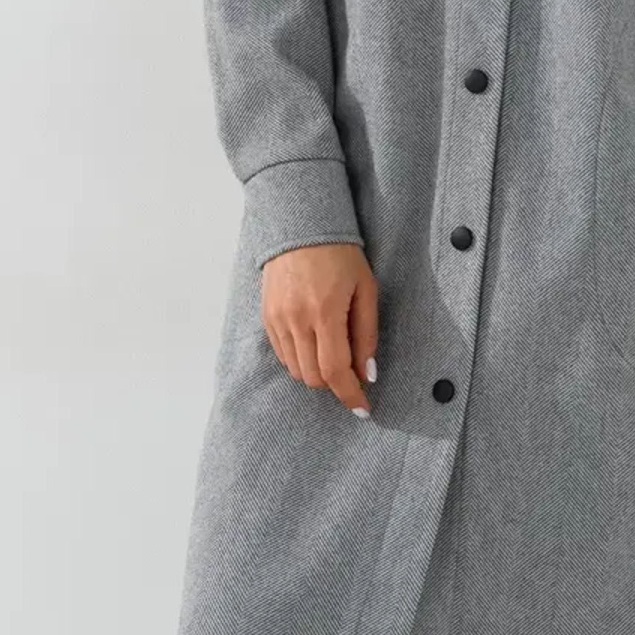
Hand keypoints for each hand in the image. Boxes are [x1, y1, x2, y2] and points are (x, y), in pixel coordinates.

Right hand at [261, 243, 377, 415]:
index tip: (363, 409)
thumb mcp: (366, 289)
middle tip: (352, 372)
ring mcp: (277, 319)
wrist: (301, 226)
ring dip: (317, 373)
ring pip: (296, 370)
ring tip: (333, 354)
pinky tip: (314, 344)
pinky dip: (300, 360)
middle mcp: (296, 320)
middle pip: (314, 377)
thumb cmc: (341, 255)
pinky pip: (283, 355)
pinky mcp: (266, 317)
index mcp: (325, 312)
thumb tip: (368, 373)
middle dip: (335, 383)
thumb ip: (367, 334)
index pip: (335, 371)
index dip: (350, 395)